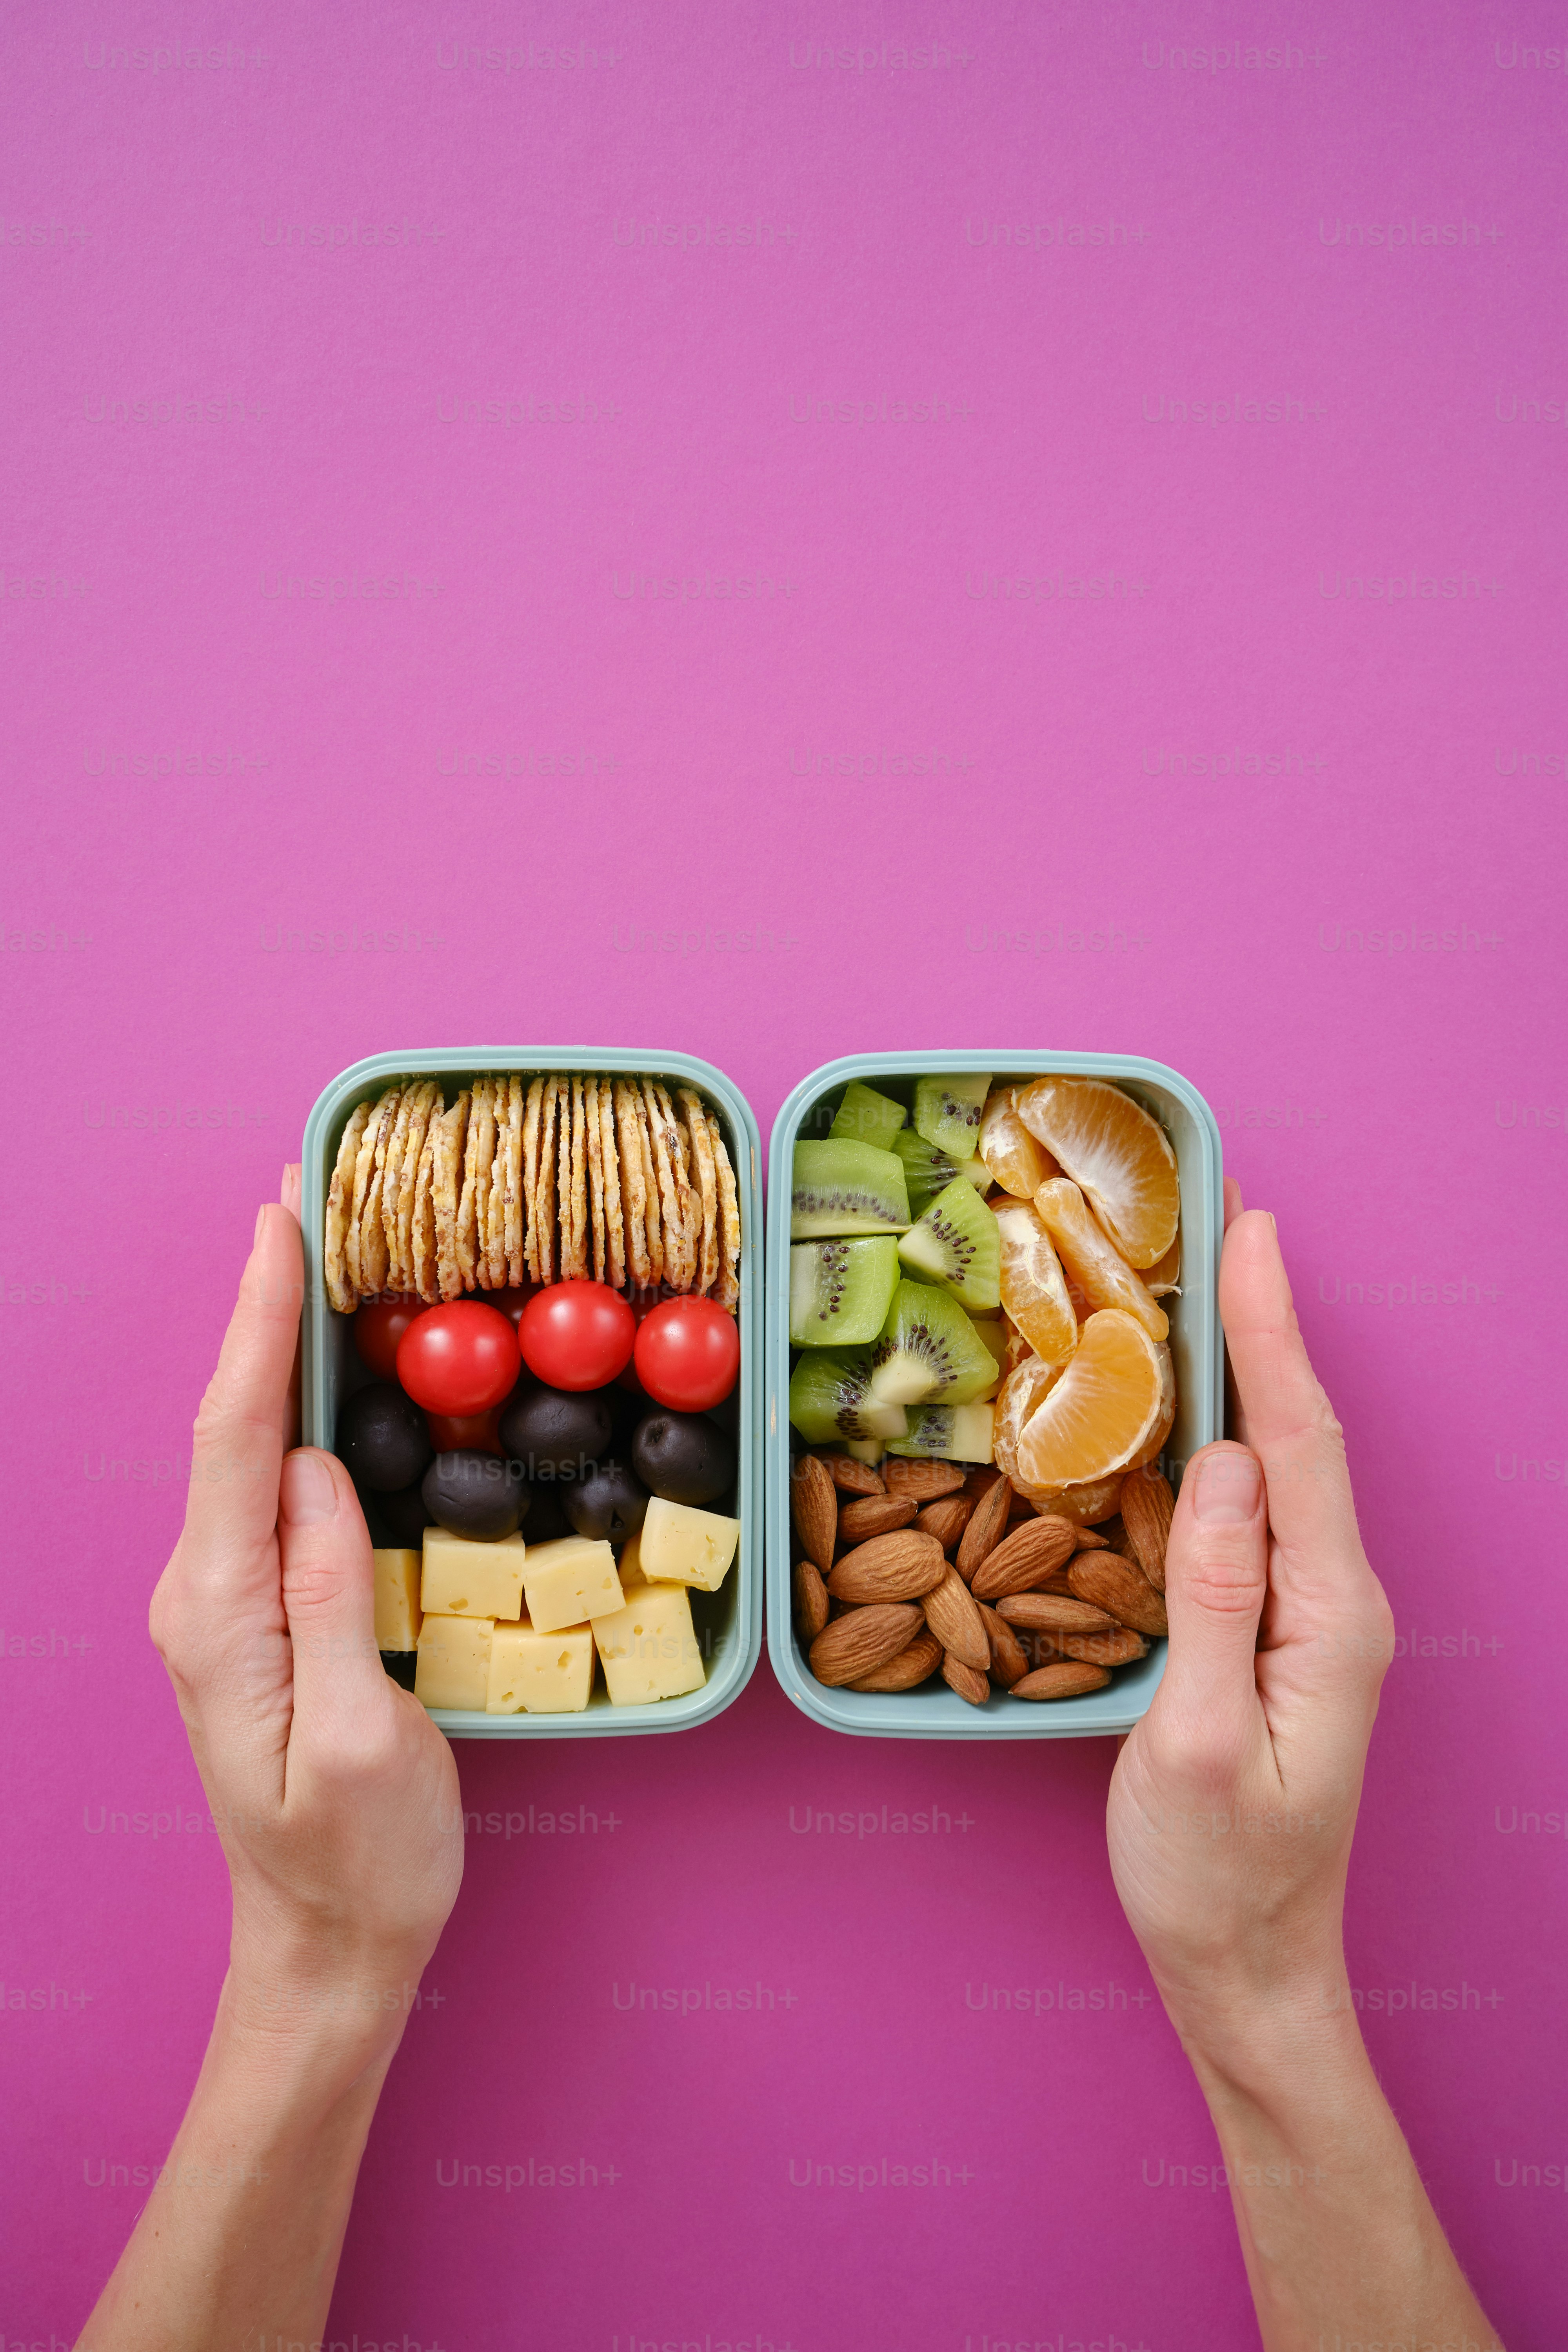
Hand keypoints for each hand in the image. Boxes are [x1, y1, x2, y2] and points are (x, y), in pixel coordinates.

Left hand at [149, 1170, 460, 2072]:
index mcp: (222, 1614)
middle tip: (305, 1201)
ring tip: (321, 1261)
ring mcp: (225, 1603)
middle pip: (232, 1423)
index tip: (282, 1223)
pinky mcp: (259, 1613)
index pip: (236, 1435)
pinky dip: (298, 1412)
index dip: (260, 1321)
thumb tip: (319, 1471)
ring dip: (281, 1352)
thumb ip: (328, 1595)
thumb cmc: (360, 1861)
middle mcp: (204, 1594)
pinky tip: (329, 1378)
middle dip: (266, 1308)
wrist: (328, 1948)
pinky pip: (271, 1488)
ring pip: (250, 1448)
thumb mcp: (360, 1737)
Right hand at [1107, 1185, 1394, 2053]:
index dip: (1270, 1332)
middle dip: (1264, 1323)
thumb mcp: (1199, 1743)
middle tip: (1222, 1222)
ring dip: (1247, 1370)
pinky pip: (1255, 1510)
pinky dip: (1226, 1438)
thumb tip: (1219, 1468)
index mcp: (1328, 1619)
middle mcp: (1335, 1603)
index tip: (1247, 1234)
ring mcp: (1310, 1617)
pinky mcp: (1274, 1633)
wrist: (1247, 1972)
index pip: (1301, 1445)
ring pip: (1281, 1467)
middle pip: (1302, 1437)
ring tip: (1202, 1285)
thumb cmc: (1215, 1877)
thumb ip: (1213, 1599)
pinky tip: (1192, 1410)